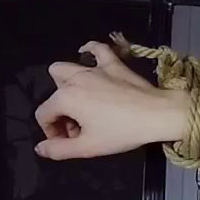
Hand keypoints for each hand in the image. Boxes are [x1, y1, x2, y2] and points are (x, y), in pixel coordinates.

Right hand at [34, 40, 186, 159]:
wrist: (158, 115)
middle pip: (53, 93)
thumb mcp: (88, 147)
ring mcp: (95, 68)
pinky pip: (97, 49)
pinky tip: (87, 57)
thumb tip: (41, 148)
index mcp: (65, 98)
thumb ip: (59, 150)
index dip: (51, 131)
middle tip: (78, 126)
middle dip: (59, 111)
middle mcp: (75, 78)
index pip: (43, 114)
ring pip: (66, 68)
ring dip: (65, 84)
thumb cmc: (123, 132)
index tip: (69, 141)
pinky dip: (89, 51)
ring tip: (80, 101)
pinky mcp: (114, 63)